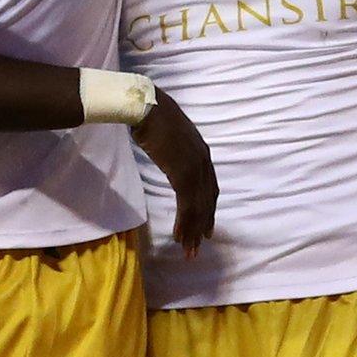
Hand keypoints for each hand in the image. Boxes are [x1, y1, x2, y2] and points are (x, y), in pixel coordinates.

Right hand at [131, 90, 216, 256]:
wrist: (147, 107)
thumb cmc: (152, 117)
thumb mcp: (170, 138)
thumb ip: (175, 151)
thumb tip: (169, 155)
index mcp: (202, 153)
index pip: (209, 188)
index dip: (208, 210)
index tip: (206, 227)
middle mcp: (204, 162)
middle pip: (207, 201)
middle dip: (203, 226)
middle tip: (197, 247)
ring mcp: (195, 168)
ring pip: (198, 207)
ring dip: (193, 230)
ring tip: (189, 249)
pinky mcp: (182, 173)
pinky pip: (186, 204)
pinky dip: (184, 223)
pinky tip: (179, 235)